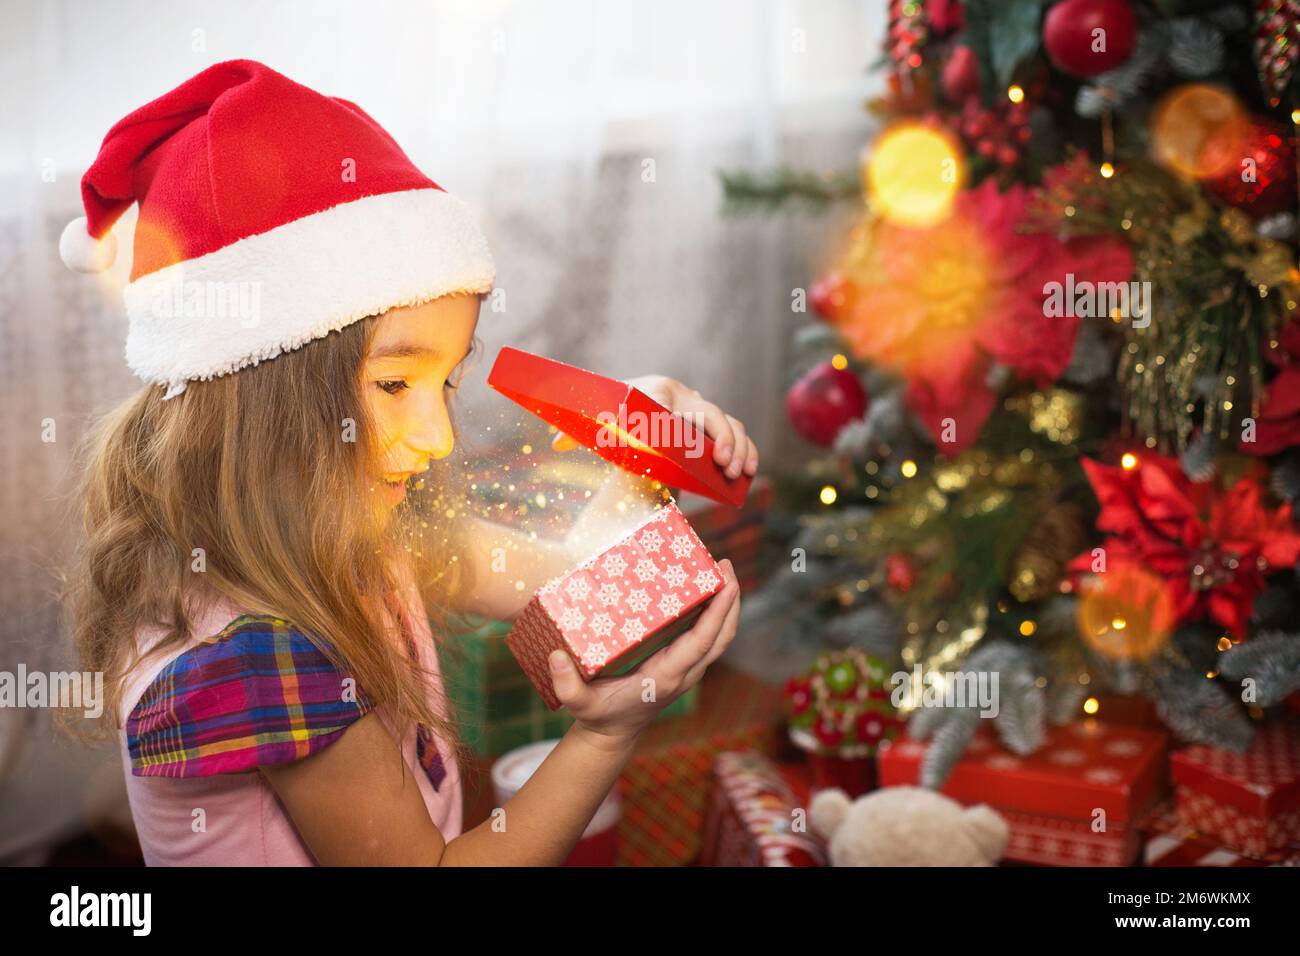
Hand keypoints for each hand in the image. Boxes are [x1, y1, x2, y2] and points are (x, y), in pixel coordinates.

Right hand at [547, 559, 741, 744]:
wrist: (612, 733)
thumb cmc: (598, 714)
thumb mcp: (580, 704)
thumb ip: (567, 684)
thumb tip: (556, 656)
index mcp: (667, 676)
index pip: (702, 642)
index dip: (718, 612)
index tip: (725, 584)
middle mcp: (685, 673)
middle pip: (721, 635)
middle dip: (730, 600)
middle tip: (725, 563)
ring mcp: (688, 669)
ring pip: (719, 636)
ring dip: (727, 605)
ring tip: (721, 570)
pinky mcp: (683, 664)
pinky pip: (707, 637)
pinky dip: (714, 614)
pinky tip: (705, 590)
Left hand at [551, 374, 759, 480]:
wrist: (633, 407)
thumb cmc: (614, 417)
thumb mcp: (596, 423)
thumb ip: (576, 431)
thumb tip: (555, 442)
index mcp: (654, 390)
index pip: (665, 400)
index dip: (672, 418)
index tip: (672, 438)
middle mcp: (683, 396)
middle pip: (708, 413)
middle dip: (719, 438)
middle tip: (720, 465)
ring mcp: (701, 410)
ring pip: (729, 423)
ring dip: (737, 448)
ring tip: (735, 473)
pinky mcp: (714, 427)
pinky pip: (738, 435)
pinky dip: (746, 451)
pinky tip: (747, 472)